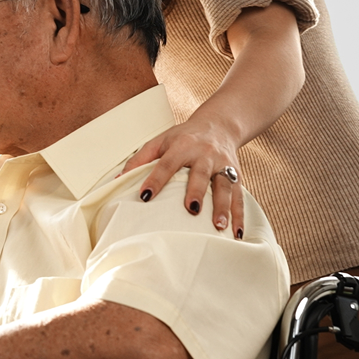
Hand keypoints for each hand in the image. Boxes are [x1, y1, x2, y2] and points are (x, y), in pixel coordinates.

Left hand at [122, 119, 245, 239]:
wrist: (219, 125)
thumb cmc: (184, 137)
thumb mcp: (160, 140)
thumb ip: (140, 159)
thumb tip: (118, 180)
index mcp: (183, 145)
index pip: (167, 163)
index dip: (156, 179)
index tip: (145, 196)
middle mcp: (205, 154)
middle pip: (200, 174)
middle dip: (196, 191)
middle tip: (191, 209)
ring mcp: (223, 165)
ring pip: (224, 186)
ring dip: (223, 207)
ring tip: (219, 226)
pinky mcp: (236, 175)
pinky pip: (240, 197)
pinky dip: (240, 215)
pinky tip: (237, 234)